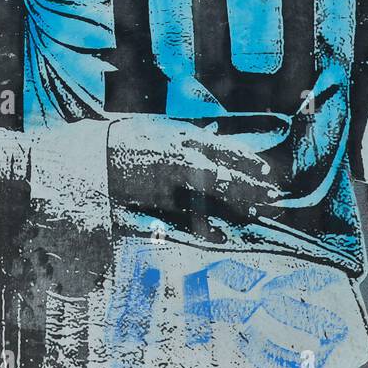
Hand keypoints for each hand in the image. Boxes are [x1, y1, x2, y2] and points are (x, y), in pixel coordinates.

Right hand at [106, 116, 282, 222]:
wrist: (92, 155)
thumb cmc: (125, 140)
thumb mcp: (159, 129)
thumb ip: (186, 136)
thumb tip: (212, 134)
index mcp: (183, 136)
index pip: (226, 149)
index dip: (249, 161)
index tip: (267, 172)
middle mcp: (182, 155)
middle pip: (227, 172)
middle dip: (253, 186)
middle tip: (274, 197)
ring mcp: (171, 180)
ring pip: (215, 193)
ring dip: (238, 204)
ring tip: (257, 213)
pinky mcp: (157, 202)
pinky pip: (189, 218)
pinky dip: (208, 229)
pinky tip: (223, 237)